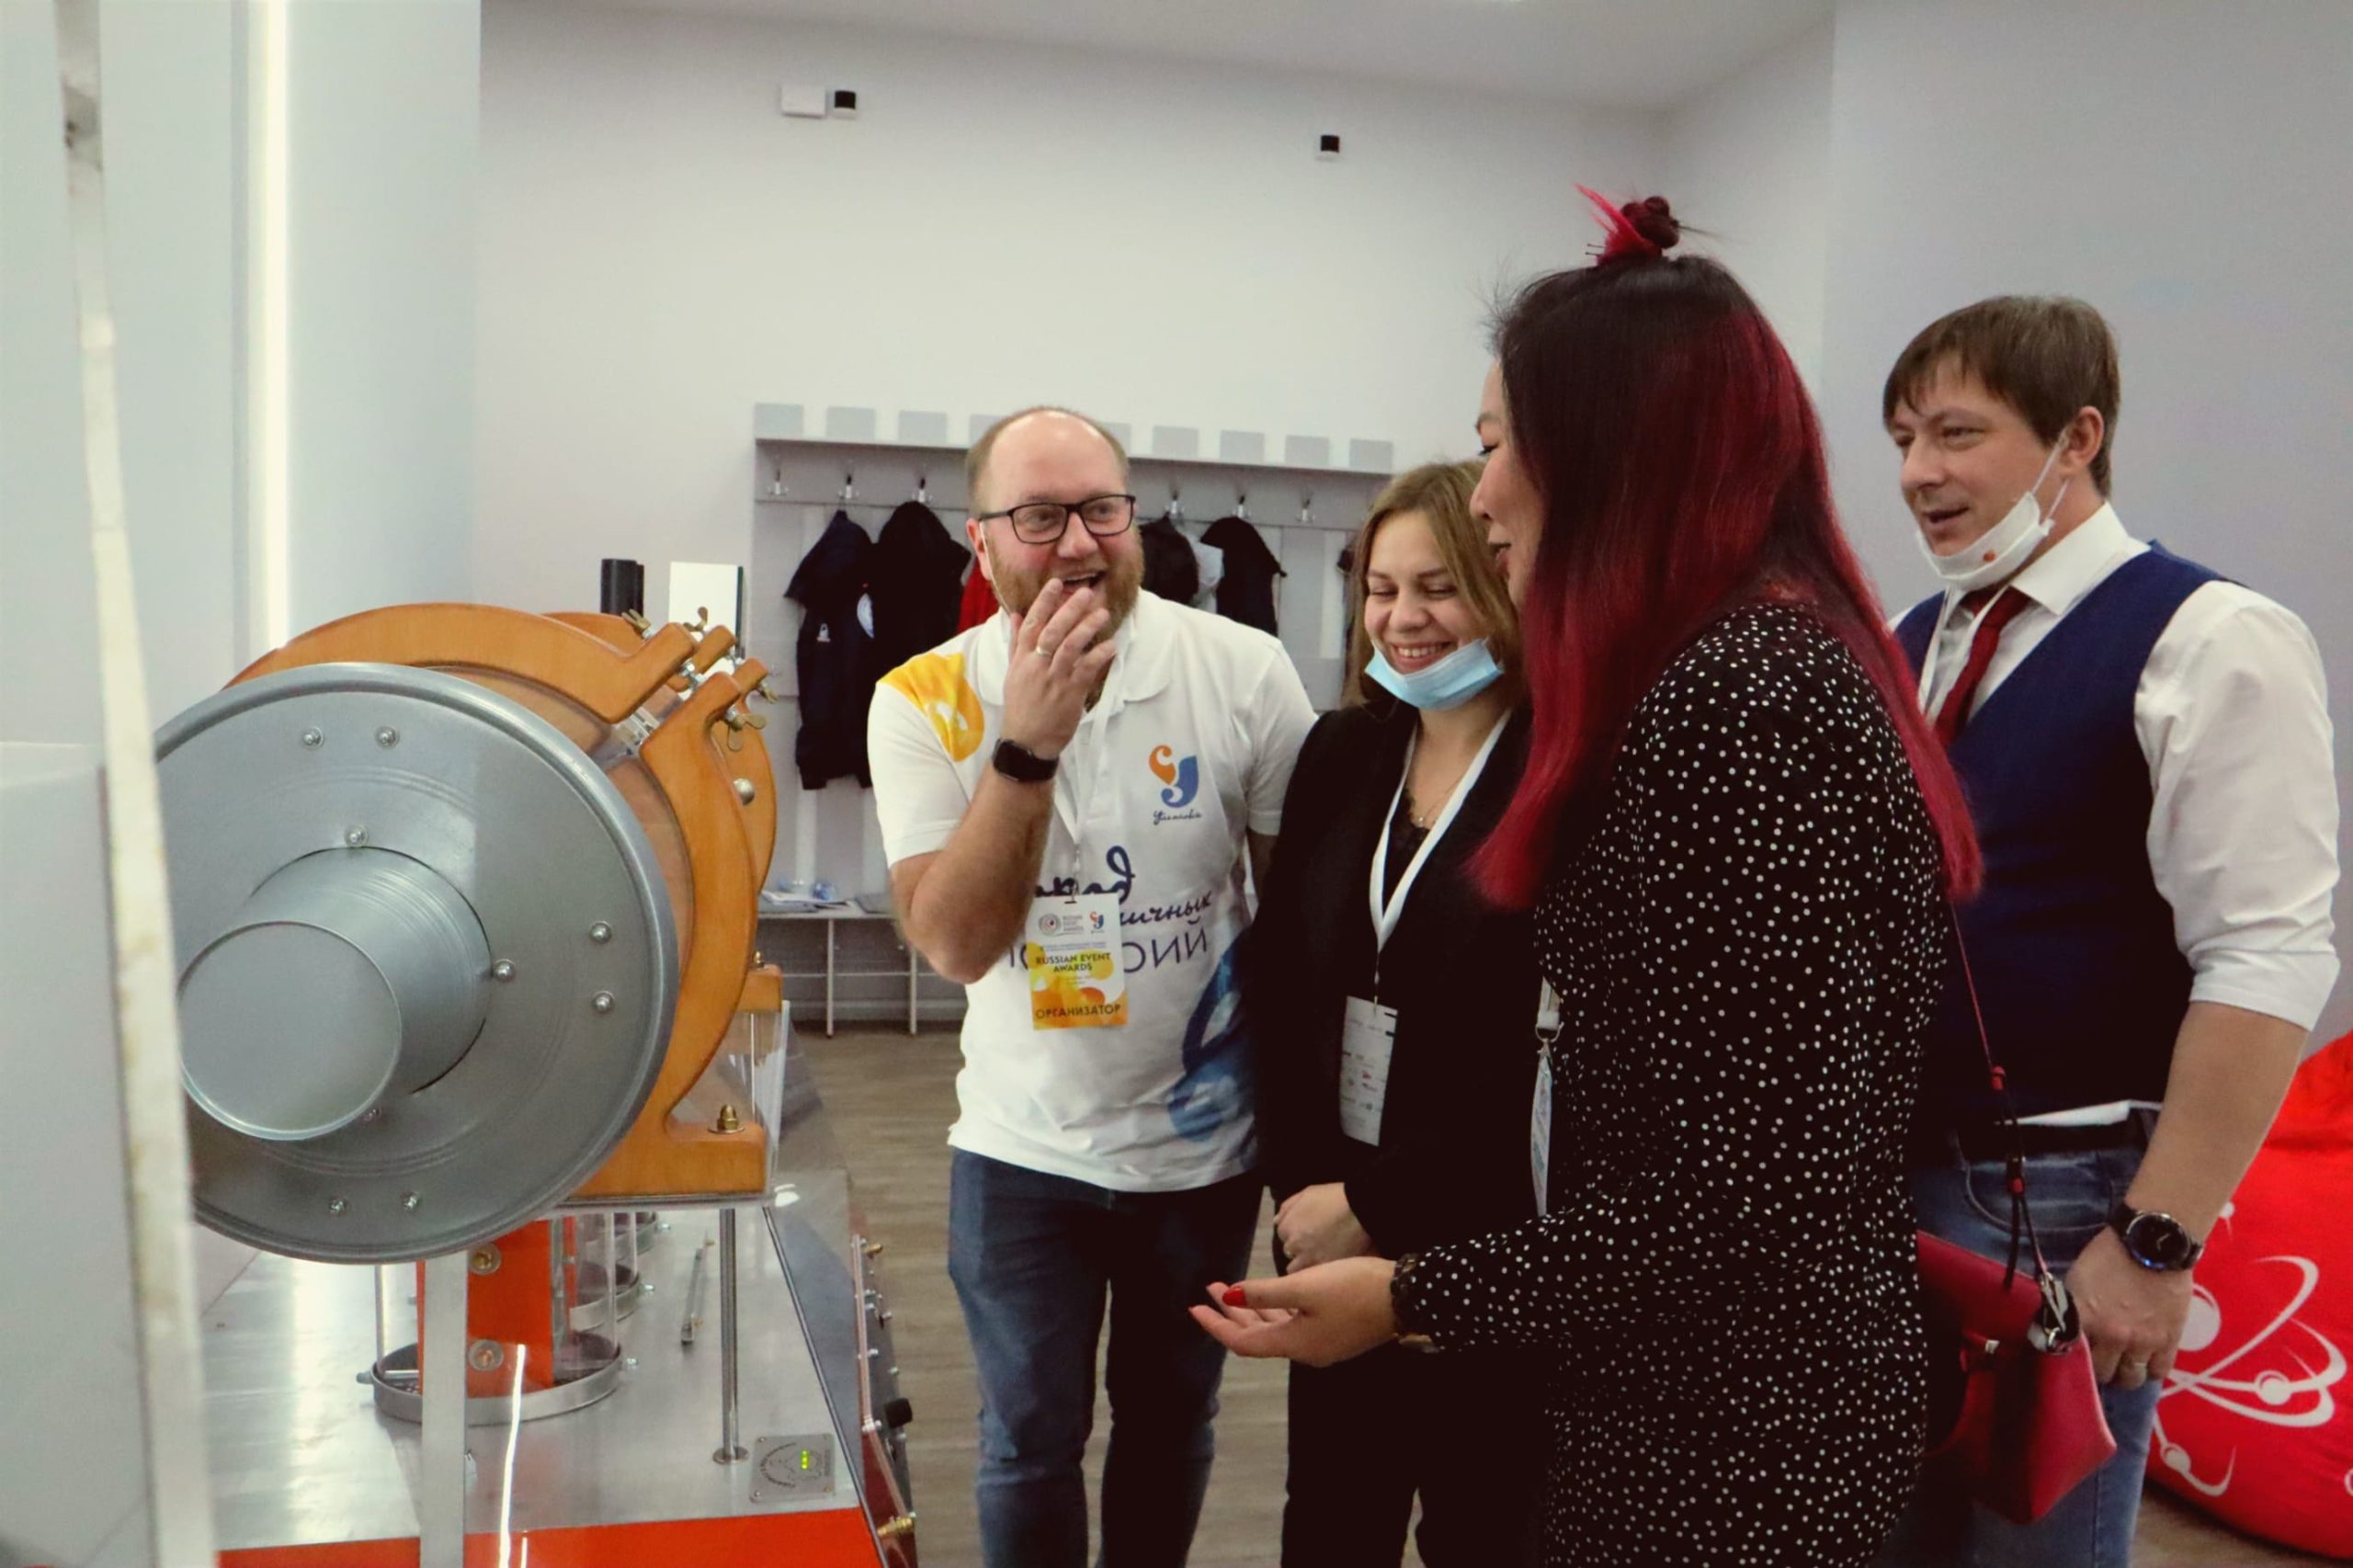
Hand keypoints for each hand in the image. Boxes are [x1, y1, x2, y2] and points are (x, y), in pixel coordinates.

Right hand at [1001, 579, 1114, 759]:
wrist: (1026, 741)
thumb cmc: (1021, 706)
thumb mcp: (1013, 673)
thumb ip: (1017, 643)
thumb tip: (1016, 615)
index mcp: (1022, 659)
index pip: (1031, 624)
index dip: (1044, 602)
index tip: (1056, 583)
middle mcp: (1036, 665)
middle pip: (1053, 630)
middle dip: (1070, 609)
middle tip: (1087, 592)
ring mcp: (1053, 679)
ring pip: (1070, 647)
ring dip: (1088, 628)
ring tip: (1103, 614)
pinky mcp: (1070, 694)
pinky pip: (1086, 670)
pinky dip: (1099, 656)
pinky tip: (1112, 646)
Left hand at [1187, 1258, 1398, 1367]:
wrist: (1408, 1297)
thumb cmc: (1354, 1289)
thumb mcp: (1305, 1286)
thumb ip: (1264, 1293)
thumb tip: (1229, 1297)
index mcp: (1294, 1343)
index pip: (1243, 1341)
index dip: (1215, 1326)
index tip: (1192, 1308)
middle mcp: (1306, 1350)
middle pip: (1258, 1335)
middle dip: (1231, 1312)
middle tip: (1211, 1287)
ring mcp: (1323, 1344)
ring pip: (1276, 1328)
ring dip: (1252, 1308)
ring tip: (1231, 1287)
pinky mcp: (1337, 1333)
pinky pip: (1295, 1324)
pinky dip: (1275, 1310)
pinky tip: (1271, 1295)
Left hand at [1273, 1183, 1373, 1270]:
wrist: (1363, 1208)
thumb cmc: (1336, 1197)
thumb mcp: (1308, 1193)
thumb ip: (1288, 1208)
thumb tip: (1276, 1221)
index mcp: (1288, 1226)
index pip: (1283, 1235)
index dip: (1296, 1232)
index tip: (1308, 1230)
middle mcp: (1295, 1246)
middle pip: (1290, 1253)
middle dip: (1299, 1249)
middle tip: (1316, 1244)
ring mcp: (1311, 1260)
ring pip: (1298, 1270)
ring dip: (1306, 1264)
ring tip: (1321, 1258)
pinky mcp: (1328, 1270)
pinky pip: (1317, 1277)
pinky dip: (1321, 1272)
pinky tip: (1330, 1265)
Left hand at [2066, 1227, 2192, 1389]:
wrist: (2152, 1244)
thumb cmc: (2108, 1255)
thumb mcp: (2076, 1280)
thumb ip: (2071, 1308)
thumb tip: (2062, 1326)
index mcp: (2085, 1319)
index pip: (2071, 1356)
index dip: (2071, 1360)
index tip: (2072, 1360)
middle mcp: (2112, 1337)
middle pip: (2102, 1373)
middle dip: (2099, 1371)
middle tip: (2101, 1364)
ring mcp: (2143, 1342)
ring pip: (2131, 1378)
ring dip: (2125, 1375)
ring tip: (2124, 1367)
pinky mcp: (2169, 1341)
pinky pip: (2159, 1371)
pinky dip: (2151, 1371)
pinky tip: (2146, 1364)